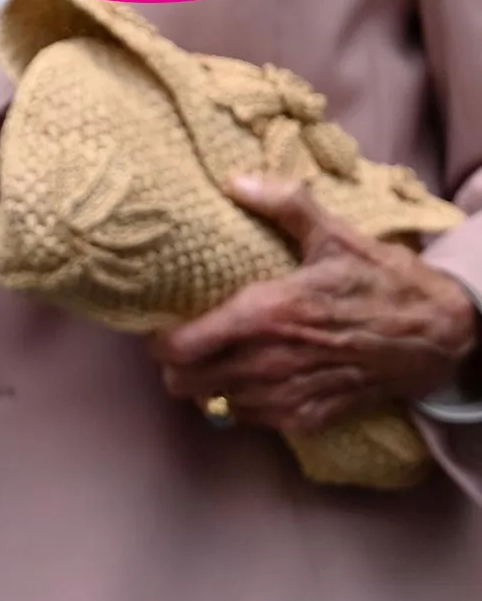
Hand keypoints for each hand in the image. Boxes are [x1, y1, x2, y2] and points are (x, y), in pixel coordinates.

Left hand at [150, 175, 479, 432]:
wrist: (441, 335)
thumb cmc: (384, 283)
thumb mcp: (335, 235)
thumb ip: (283, 204)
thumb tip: (234, 179)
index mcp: (270, 313)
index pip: (183, 345)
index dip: (160, 340)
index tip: (160, 325)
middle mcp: (272, 360)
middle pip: (186, 382)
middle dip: (175, 364)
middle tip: (181, 343)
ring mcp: (291, 394)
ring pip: (215, 405)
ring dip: (206, 385)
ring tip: (211, 360)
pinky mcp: (311, 417)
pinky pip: (253, 421)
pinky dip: (241, 404)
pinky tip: (247, 379)